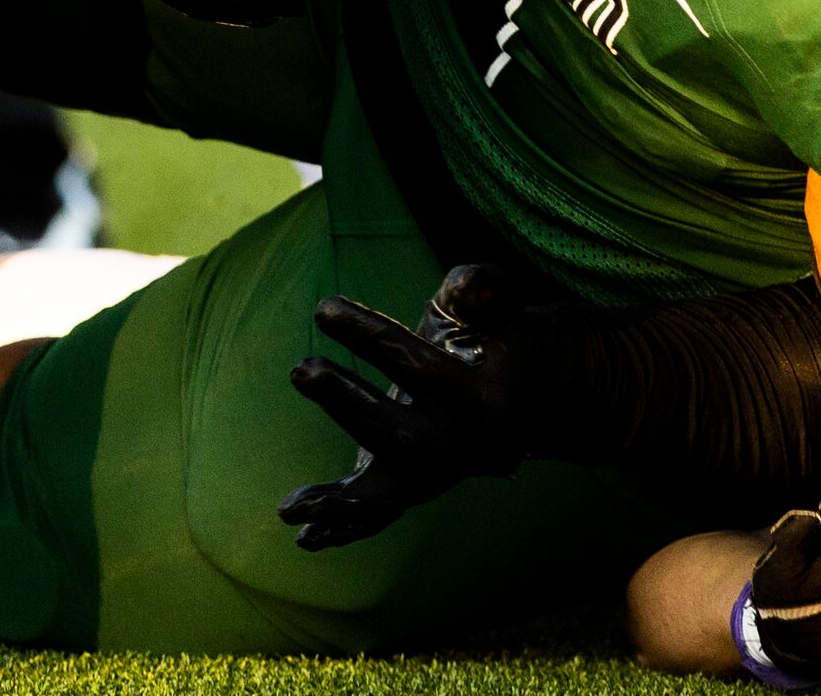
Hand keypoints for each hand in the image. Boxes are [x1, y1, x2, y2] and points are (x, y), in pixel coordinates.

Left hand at [278, 265, 533, 548]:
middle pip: (397, 432)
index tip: (323, 308)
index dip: (368, 335)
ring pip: (388, 494)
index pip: (418, 367)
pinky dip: (344, 530)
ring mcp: (439, 474)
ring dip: (339, 504)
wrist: (530, 391)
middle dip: (345, 403)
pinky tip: (303, 538)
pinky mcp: (418, 486)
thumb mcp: (499, 303)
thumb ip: (484, 286)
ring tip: (290, 508)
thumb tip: (467, 282)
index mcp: (483, 398)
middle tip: (301, 369)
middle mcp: (461, 446)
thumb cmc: (501, 335)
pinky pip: (381, 515)